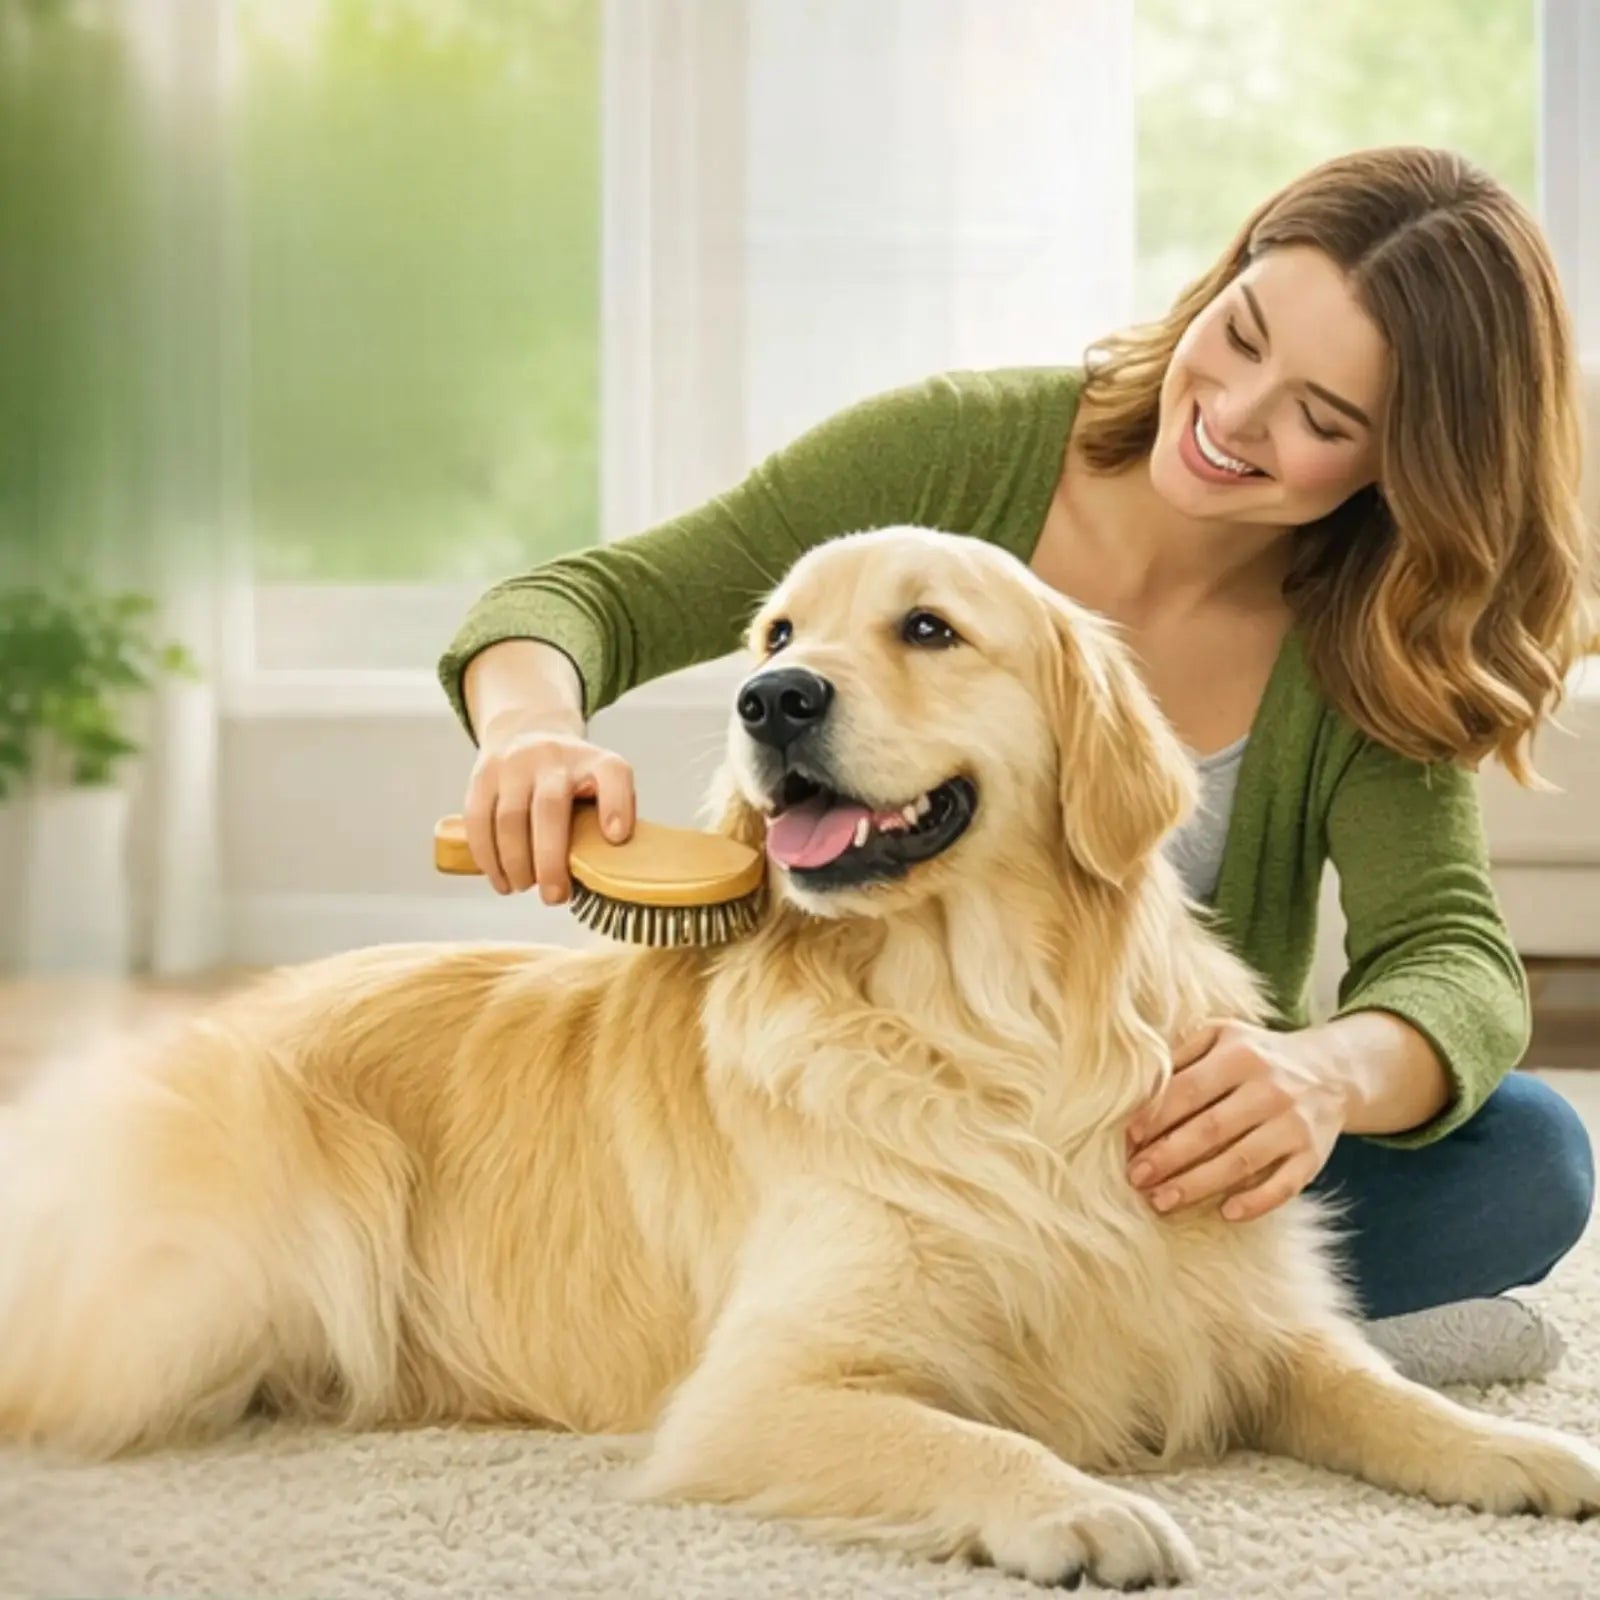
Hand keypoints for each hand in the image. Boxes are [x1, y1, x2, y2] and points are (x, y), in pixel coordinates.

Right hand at [465, 708, 635, 901]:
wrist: (528, 731)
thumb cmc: (574, 776)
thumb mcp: (603, 782)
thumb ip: (611, 817)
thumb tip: (606, 872)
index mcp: (595, 762)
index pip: (613, 775)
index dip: (617, 805)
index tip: (616, 837)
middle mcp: (555, 756)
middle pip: (549, 807)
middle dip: (550, 860)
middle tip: (554, 896)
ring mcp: (515, 764)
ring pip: (509, 818)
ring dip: (514, 863)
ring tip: (523, 887)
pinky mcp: (483, 776)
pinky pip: (478, 820)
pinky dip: (487, 856)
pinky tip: (500, 878)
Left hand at [1124, 1021, 1345, 1222]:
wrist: (1331, 1071)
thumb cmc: (1257, 1056)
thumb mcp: (1221, 1036)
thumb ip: (1181, 1055)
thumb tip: (1136, 1092)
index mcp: (1240, 1054)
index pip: (1189, 1088)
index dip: (1156, 1115)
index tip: (1129, 1139)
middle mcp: (1270, 1088)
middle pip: (1211, 1128)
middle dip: (1168, 1156)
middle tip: (1136, 1178)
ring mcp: (1294, 1124)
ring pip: (1242, 1160)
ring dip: (1198, 1184)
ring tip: (1162, 1201)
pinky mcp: (1314, 1155)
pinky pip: (1285, 1185)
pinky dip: (1256, 1201)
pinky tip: (1225, 1213)